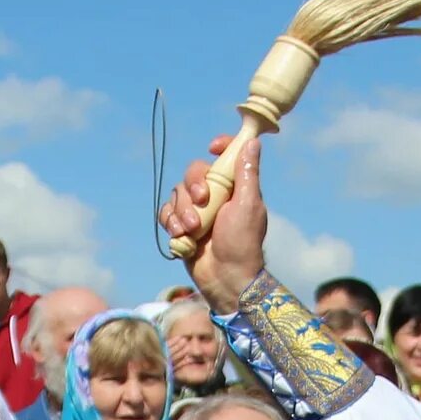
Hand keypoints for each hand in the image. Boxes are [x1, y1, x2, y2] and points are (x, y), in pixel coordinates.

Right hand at [159, 131, 268, 312]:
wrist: (225, 277)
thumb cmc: (242, 243)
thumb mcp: (248, 204)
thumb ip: (247, 173)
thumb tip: (253, 142)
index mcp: (233, 187)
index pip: (224, 157)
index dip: (220, 147)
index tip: (213, 148)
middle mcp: (214, 195)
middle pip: (193, 172)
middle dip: (193, 187)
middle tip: (202, 203)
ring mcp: (197, 211)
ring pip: (177, 193)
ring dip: (182, 211)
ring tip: (193, 230)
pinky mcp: (182, 226)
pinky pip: (167, 212)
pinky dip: (170, 221)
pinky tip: (180, 234)